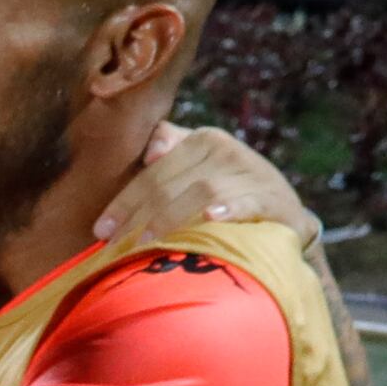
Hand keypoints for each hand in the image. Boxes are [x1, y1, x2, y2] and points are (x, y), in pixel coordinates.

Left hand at [96, 122, 318, 245]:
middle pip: (170, 183)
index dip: (124, 201)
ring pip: (200, 192)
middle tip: (113, 245)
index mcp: (203, 139)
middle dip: (137, 216)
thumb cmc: (229, 190)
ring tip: (145, 242)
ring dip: (170, 217)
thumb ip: (170, 149)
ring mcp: (251, 173)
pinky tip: (210, 219)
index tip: (101, 229)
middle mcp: (226, 150)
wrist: (285, 213)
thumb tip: (148, 152)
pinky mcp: (273, 198)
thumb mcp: (199, 167)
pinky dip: (227, 209)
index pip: (153, 171)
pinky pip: (245, 202)